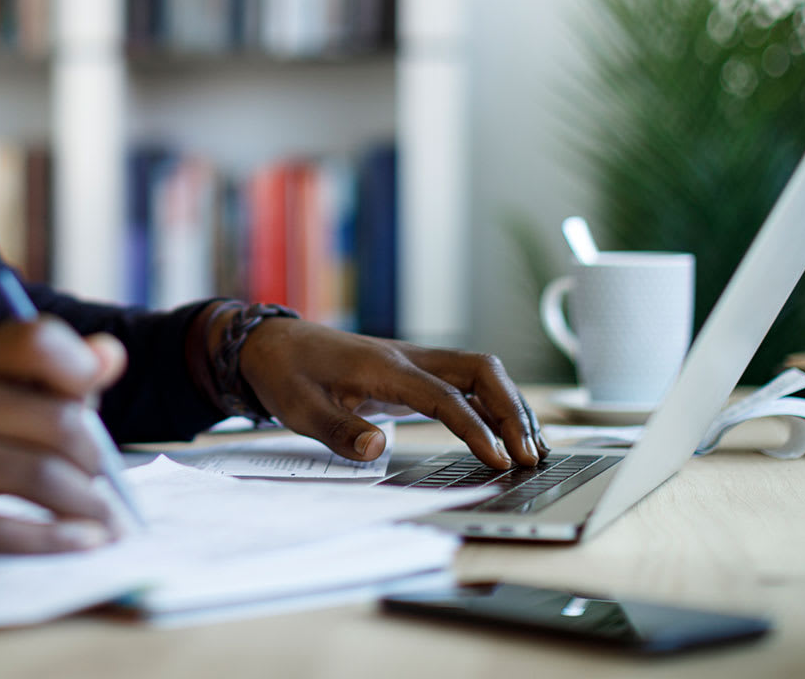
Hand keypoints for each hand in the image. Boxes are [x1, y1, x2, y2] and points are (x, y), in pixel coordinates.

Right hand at [0, 317, 127, 555]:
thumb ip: (39, 368)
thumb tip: (112, 357)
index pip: (36, 341)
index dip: (80, 368)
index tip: (96, 397)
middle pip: (55, 422)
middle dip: (95, 457)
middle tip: (105, 477)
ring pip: (38, 479)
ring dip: (87, 504)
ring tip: (104, 517)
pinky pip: (2, 532)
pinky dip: (54, 541)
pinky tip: (81, 542)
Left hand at [236, 319, 545, 469]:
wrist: (272, 344)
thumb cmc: (286, 373)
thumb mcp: (299, 407)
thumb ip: (338, 429)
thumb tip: (378, 450)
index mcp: (383, 366)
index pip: (444, 395)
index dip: (475, 427)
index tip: (500, 460)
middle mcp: (407, 358)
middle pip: (479, 370)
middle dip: (511, 410)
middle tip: (530, 456)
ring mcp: (414, 362)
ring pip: (479, 372)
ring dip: (510, 405)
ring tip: (533, 449)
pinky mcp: (413, 373)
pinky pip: (465, 381)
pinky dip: (493, 403)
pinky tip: (506, 433)